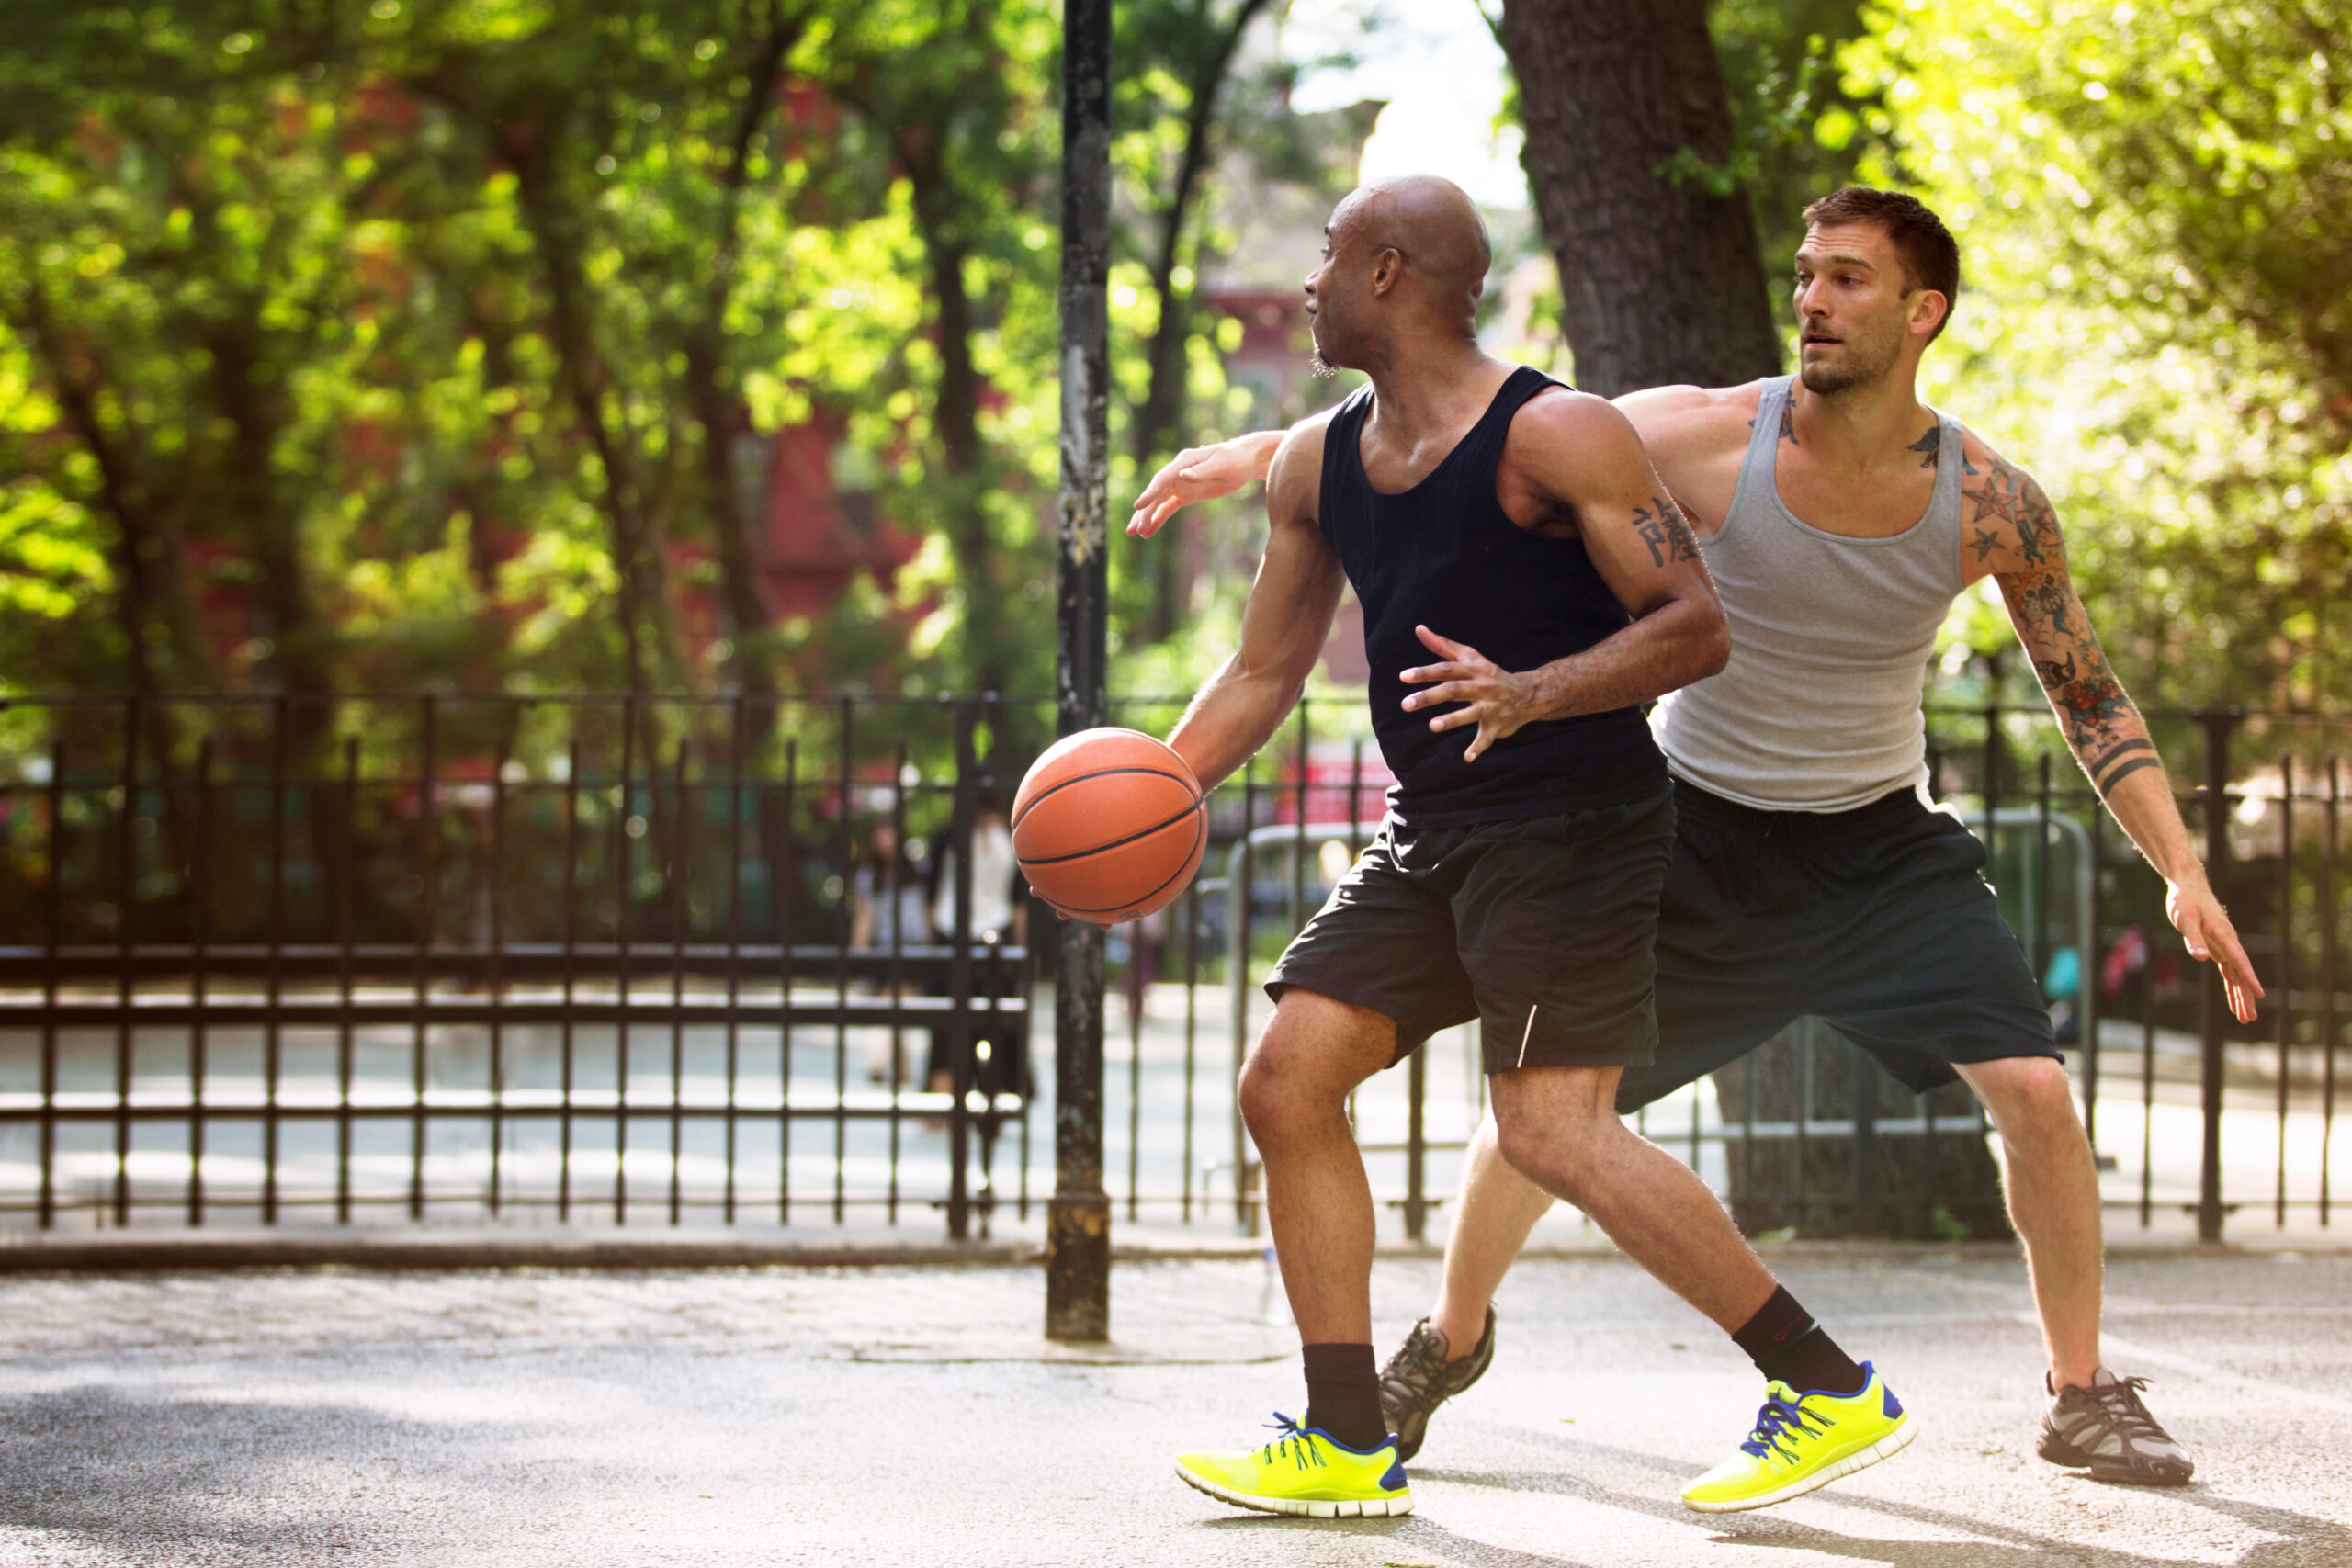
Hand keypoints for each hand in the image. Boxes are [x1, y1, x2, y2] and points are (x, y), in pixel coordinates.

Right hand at [1127, 440, 1261, 537]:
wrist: (1245, 461)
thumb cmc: (1235, 459)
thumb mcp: (1222, 464)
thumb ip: (1202, 471)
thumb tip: (1182, 475)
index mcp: (1184, 461)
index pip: (1163, 479)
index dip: (1150, 493)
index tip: (1138, 507)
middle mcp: (1177, 472)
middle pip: (1156, 493)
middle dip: (1145, 511)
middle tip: (1134, 529)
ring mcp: (1180, 484)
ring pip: (1158, 502)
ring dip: (1147, 517)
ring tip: (1134, 533)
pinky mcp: (1186, 494)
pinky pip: (1168, 508)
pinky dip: (1159, 519)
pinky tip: (1148, 533)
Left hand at [1399, 625, 1537, 762]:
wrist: (1527, 693)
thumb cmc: (1489, 675)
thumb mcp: (1470, 657)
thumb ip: (1443, 645)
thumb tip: (1419, 628)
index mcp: (1472, 670)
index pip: (1446, 669)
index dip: (1425, 672)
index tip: (1404, 677)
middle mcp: (1481, 686)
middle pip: (1453, 690)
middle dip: (1429, 697)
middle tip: (1405, 704)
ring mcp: (1490, 706)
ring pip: (1471, 713)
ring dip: (1452, 719)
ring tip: (1433, 725)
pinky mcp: (1497, 725)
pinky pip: (1487, 737)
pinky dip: (1479, 747)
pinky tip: (1467, 757)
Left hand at [2166, 875, 2262, 1022]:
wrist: (2188, 887)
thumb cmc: (2186, 901)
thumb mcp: (2186, 918)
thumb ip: (2193, 939)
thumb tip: (2201, 958)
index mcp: (2224, 935)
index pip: (2240, 961)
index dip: (2249, 978)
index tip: (2259, 995)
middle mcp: (2228, 942)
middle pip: (2240, 974)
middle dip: (2245, 996)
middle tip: (2249, 1018)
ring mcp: (2224, 946)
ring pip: (2236, 975)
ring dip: (2239, 996)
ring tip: (2245, 1017)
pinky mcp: (2216, 947)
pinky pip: (2227, 971)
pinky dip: (2231, 986)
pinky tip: (2234, 1000)